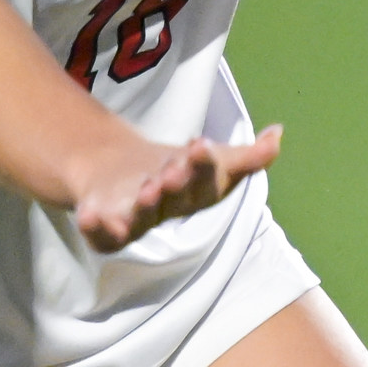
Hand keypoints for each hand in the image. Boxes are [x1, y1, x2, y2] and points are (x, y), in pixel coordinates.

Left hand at [72, 123, 280, 251]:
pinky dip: (95, 227)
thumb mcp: (211, 159)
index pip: (206, 181)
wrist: (116, 176)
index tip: (201, 144)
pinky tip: (88, 215)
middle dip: (176, 185)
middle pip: (174, 199)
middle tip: (174, 169)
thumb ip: (247, 155)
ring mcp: (134, 220)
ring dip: (145, 205)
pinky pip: (100, 233)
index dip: (204, 165)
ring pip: (140, 217)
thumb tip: (279, 133)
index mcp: (195, 194)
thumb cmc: (175, 171)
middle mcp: (167, 210)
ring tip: (147, 188)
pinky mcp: (104, 227)